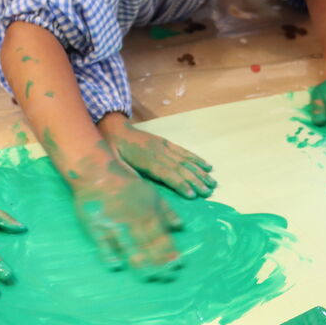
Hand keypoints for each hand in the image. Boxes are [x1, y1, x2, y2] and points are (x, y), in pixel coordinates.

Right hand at [71, 160, 182, 279]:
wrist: (98, 171)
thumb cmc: (126, 184)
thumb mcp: (151, 193)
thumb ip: (166, 211)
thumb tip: (180, 226)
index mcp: (148, 213)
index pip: (162, 238)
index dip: (170, 252)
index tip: (177, 264)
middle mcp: (133, 221)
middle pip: (148, 247)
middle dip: (159, 263)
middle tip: (166, 276)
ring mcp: (114, 224)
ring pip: (129, 248)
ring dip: (139, 263)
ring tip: (147, 274)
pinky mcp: (97, 226)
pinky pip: (104, 244)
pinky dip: (110, 255)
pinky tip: (116, 264)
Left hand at [97, 113, 214, 198]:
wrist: (114, 128)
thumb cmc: (113, 150)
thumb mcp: (114, 164)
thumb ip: (128, 176)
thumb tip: (140, 190)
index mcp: (146, 161)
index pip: (167, 174)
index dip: (180, 184)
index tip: (192, 195)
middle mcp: (158, 153)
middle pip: (180, 169)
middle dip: (195, 181)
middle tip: (208, 192)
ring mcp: (163, 147)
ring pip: (184, 160)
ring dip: (199, 172)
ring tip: (212, 183)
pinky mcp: (165, 143)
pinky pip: (183, 151)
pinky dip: (196, 159)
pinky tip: (206, 166)